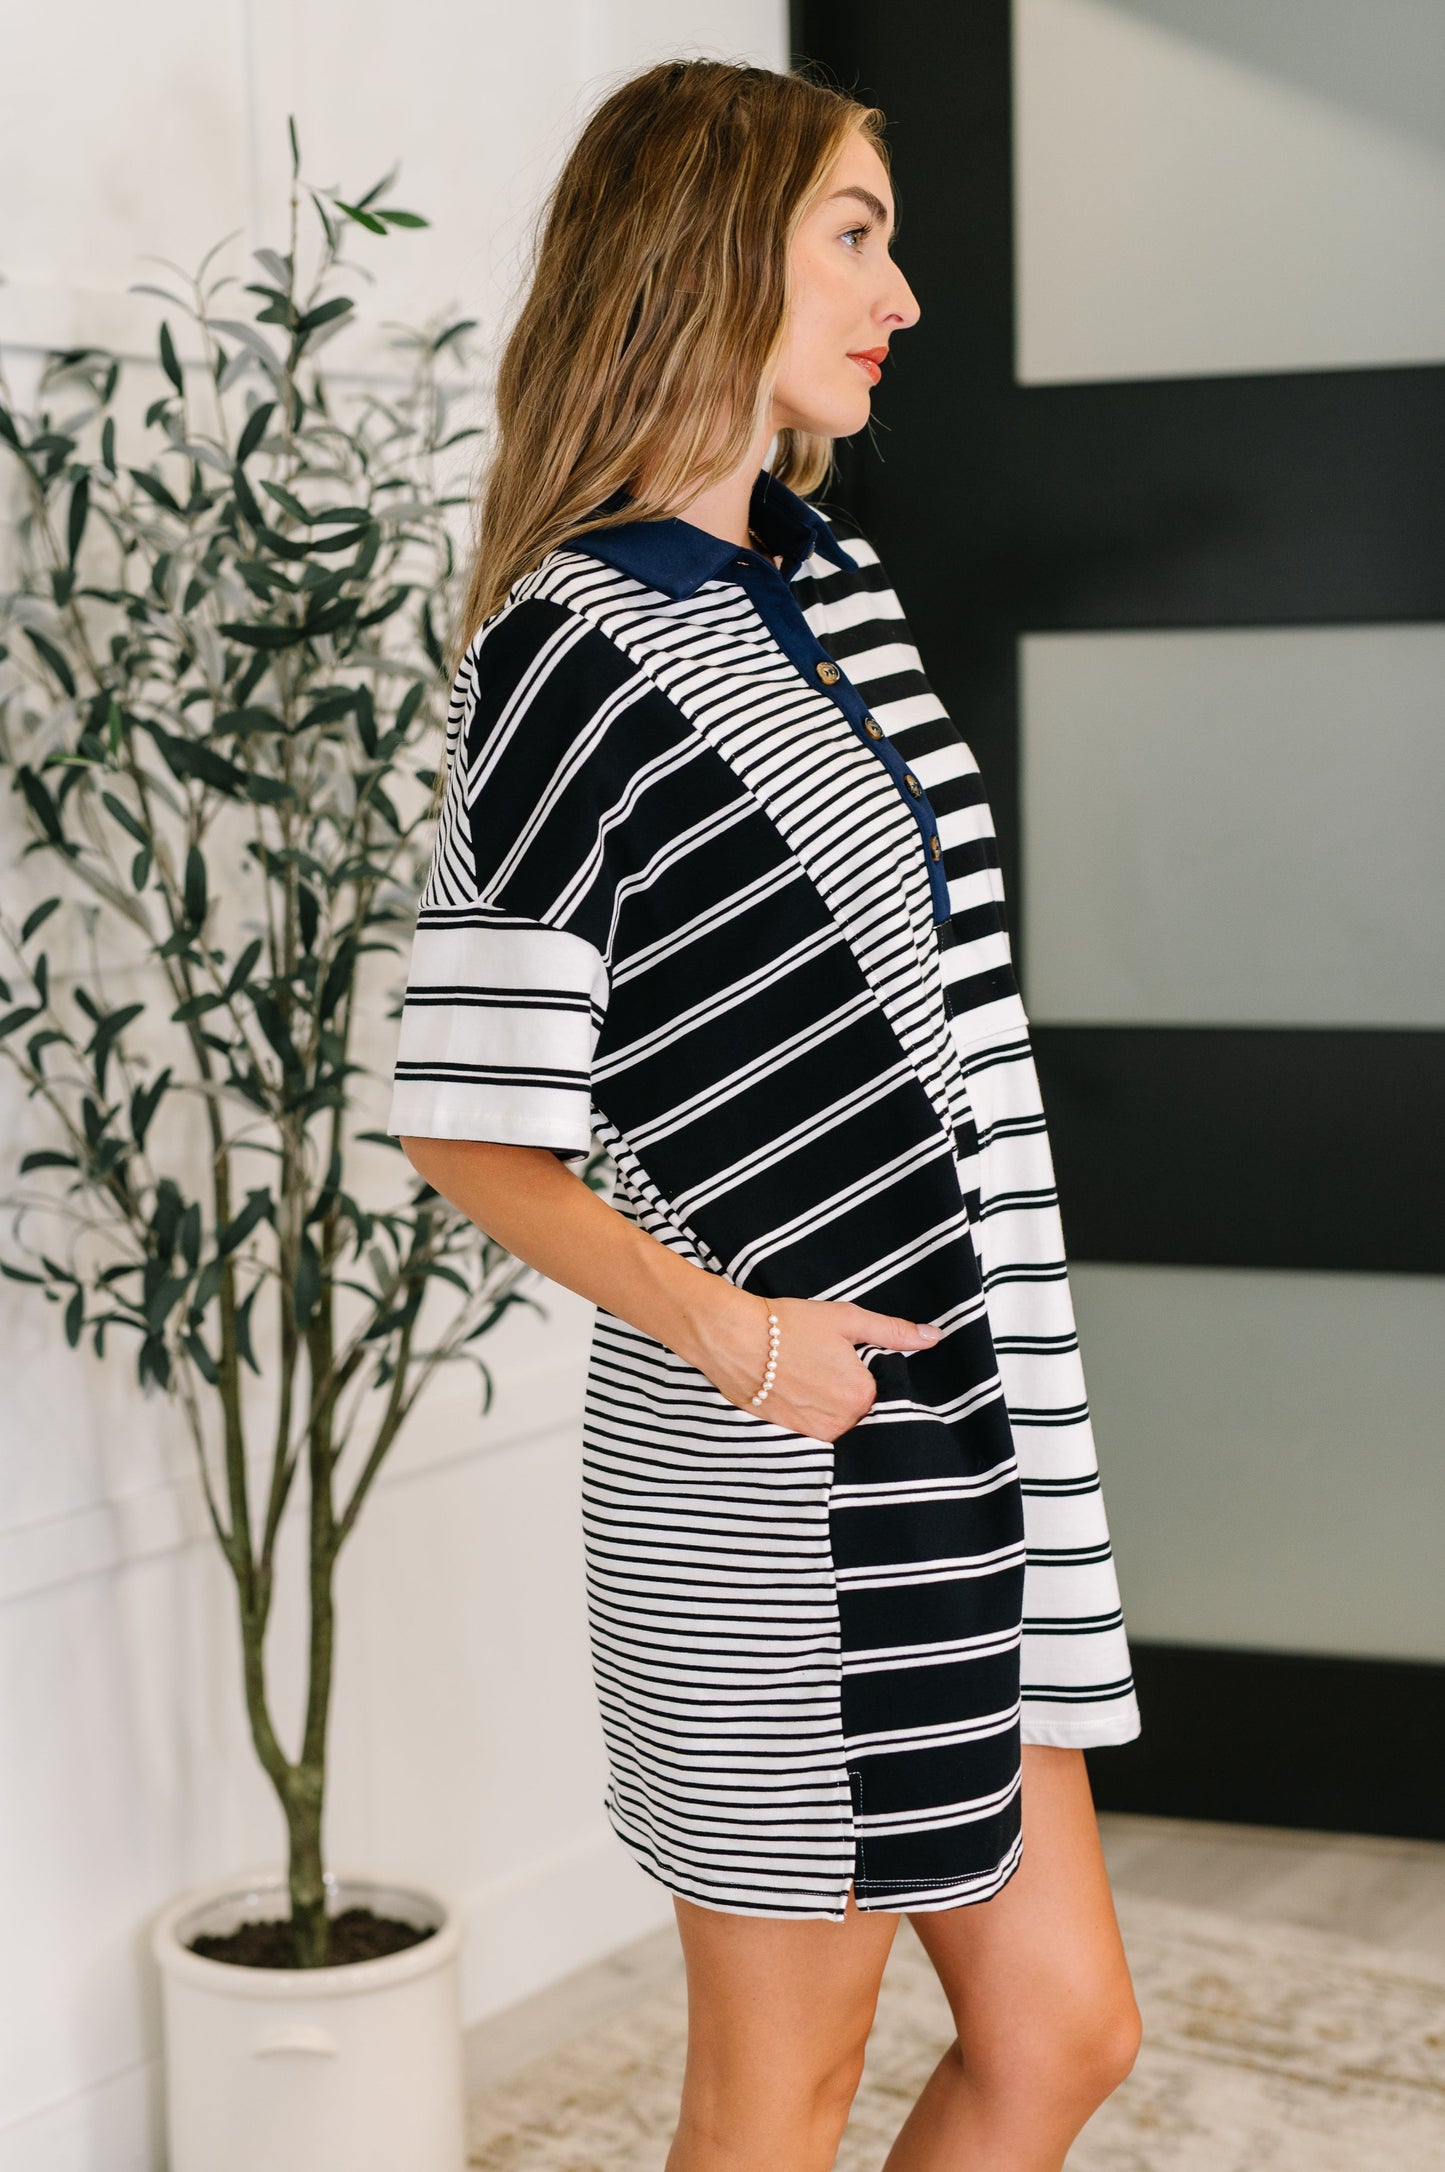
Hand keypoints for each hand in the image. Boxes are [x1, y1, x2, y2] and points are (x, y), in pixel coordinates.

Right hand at [692, 1285, 941, 1441]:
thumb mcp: (847, 1320)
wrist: (732, 1339)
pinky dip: (814, 1414)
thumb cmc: (788, 1326)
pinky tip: (798, 1390)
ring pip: (841, 1424)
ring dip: (834, 1406)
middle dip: (852, 1393)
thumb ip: (894, 1331)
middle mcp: (843, 1422)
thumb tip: (934, 1338)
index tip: (851, 1360)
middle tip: (826, 1367)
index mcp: (862, 1394)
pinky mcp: (792, 1437)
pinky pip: (817, 1432)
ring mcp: (815, 1434)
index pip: (885, 1393)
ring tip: (811, 1377)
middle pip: (863, 1412)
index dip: (872, 1374)